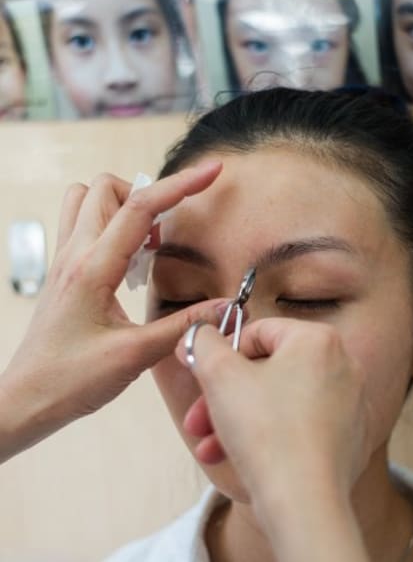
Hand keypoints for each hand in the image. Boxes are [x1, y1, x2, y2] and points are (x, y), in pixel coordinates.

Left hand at [0, 161, 225, 462]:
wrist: (25, 401)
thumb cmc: (71, 381)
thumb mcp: (136, 356)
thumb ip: (184, 325)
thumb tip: (227, 305)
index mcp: (92, 268)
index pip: (141, 208)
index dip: (181, 184)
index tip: (213, 171)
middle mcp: (74, 255)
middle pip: (107, 188)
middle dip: (147, 196)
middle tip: (168, 236)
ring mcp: (64, 261)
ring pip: (88, 200)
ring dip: (123, 207)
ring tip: (148, 245)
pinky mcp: (63, 272)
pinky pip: (83, 225)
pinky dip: (112, 227)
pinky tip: (130, 263)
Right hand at [175, 319, 372, 503]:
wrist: (303, 501)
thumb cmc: (266, 433)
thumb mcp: (219, 376)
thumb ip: (205, 343)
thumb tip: (202, 333)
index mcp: (319, 339)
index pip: (259, 332)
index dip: (222, 355)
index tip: (201, 378)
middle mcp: (345, 365)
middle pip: (269, 371)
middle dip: (225, 398)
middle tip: (197, 421)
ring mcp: (353, 403)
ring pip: (282, 403)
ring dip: (239, 422)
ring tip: (212, 448)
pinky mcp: (353, 437)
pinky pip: (304, 427)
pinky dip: (273, 439)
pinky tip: (245, 460)